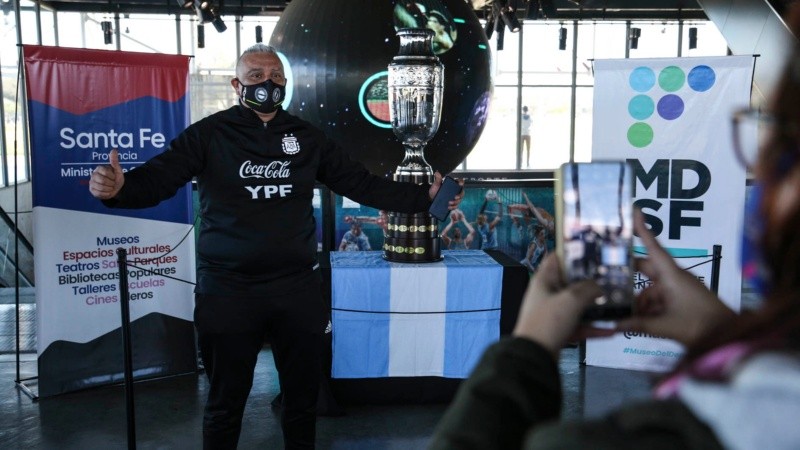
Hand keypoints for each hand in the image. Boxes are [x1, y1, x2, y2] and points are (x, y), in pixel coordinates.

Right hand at [89, 149, 124, 199]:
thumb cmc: (116, 178)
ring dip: (109, 189)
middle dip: (111, 183)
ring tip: (110, 187)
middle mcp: (93, 175)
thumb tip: (114, 150)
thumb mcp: (117, 170)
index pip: (106, 172)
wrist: (117, 189)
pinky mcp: (92, 190)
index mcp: (99, 168)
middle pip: (102, 181)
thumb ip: (114, 161)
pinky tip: (107, 191)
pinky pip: (99, 194)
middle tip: (113, 183)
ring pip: (101, 188)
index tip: (114, 177)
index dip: (112, 176)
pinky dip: (106, 194)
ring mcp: (91, 183)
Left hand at [428, 171, 464, 209]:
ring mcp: (454, 198)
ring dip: (456, 202)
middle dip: (460, 195)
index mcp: (452, 185)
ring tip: (449, 203)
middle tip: (455, 197)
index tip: (460, 183)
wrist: (430, 199)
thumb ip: (438, 179)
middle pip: (461, 192)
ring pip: (459, 200)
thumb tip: (437, 173)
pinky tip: (449, 207)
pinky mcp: (452, 203)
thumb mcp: (436, 185)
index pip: (460, 182)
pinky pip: (456, 205)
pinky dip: (453, 207)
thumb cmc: (434, 191)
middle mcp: (454, 191)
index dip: (461, 182)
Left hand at [512, 254, 612, 357]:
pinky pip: (579, 325)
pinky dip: (593, 328)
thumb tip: (600, 287)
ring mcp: (552, 314)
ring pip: (576, 305)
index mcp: (544, 280)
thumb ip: (588, 289)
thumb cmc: (549, 320)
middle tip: (612, 276)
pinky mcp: (558, 331)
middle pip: (570, 282)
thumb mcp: (571, 299)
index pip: (556, 258)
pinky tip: (611, 330)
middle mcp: (547, 294)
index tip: (594, 249)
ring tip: (615, 302)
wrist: (534, 356)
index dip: (572, 251)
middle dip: (590, 280)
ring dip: (594, 305)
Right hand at [615, 211, 735, 346]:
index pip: (654, 248)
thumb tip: (614, 325)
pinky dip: (648, 308)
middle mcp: (674, 278)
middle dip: (629, 272)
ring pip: (651, 289)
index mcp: (672, 276)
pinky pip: (659, 299)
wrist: (729, 336)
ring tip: (620, 312)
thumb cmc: (699, 325)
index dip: (643, 230)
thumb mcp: (665, 326)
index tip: (635, 211)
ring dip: (638, 300)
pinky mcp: (682, 301)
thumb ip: (638, 324)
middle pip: (647, 269)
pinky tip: (635, 321)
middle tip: (608, 270)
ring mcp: (679, 290)